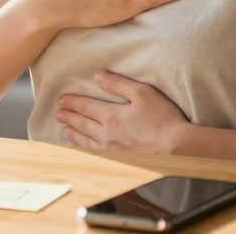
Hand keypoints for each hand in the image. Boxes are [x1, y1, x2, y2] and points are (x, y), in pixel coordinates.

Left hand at [55, 69, 191, 153]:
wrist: (177, 148)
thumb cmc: (162, 118)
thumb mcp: (142, 93)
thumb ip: (118, 84)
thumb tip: (98, 75)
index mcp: (111, 116)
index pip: (86, 107)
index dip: (73, 102)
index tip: (61, 100)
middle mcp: (107, 135)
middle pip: (83, 124)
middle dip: (69, 118)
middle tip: (58, 114)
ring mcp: (112, 150)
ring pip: (86, 141)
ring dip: (74, 134)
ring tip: (65, 131)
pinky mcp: (120, 160)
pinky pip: (96, 154)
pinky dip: (85, 150)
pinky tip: (84, 149)